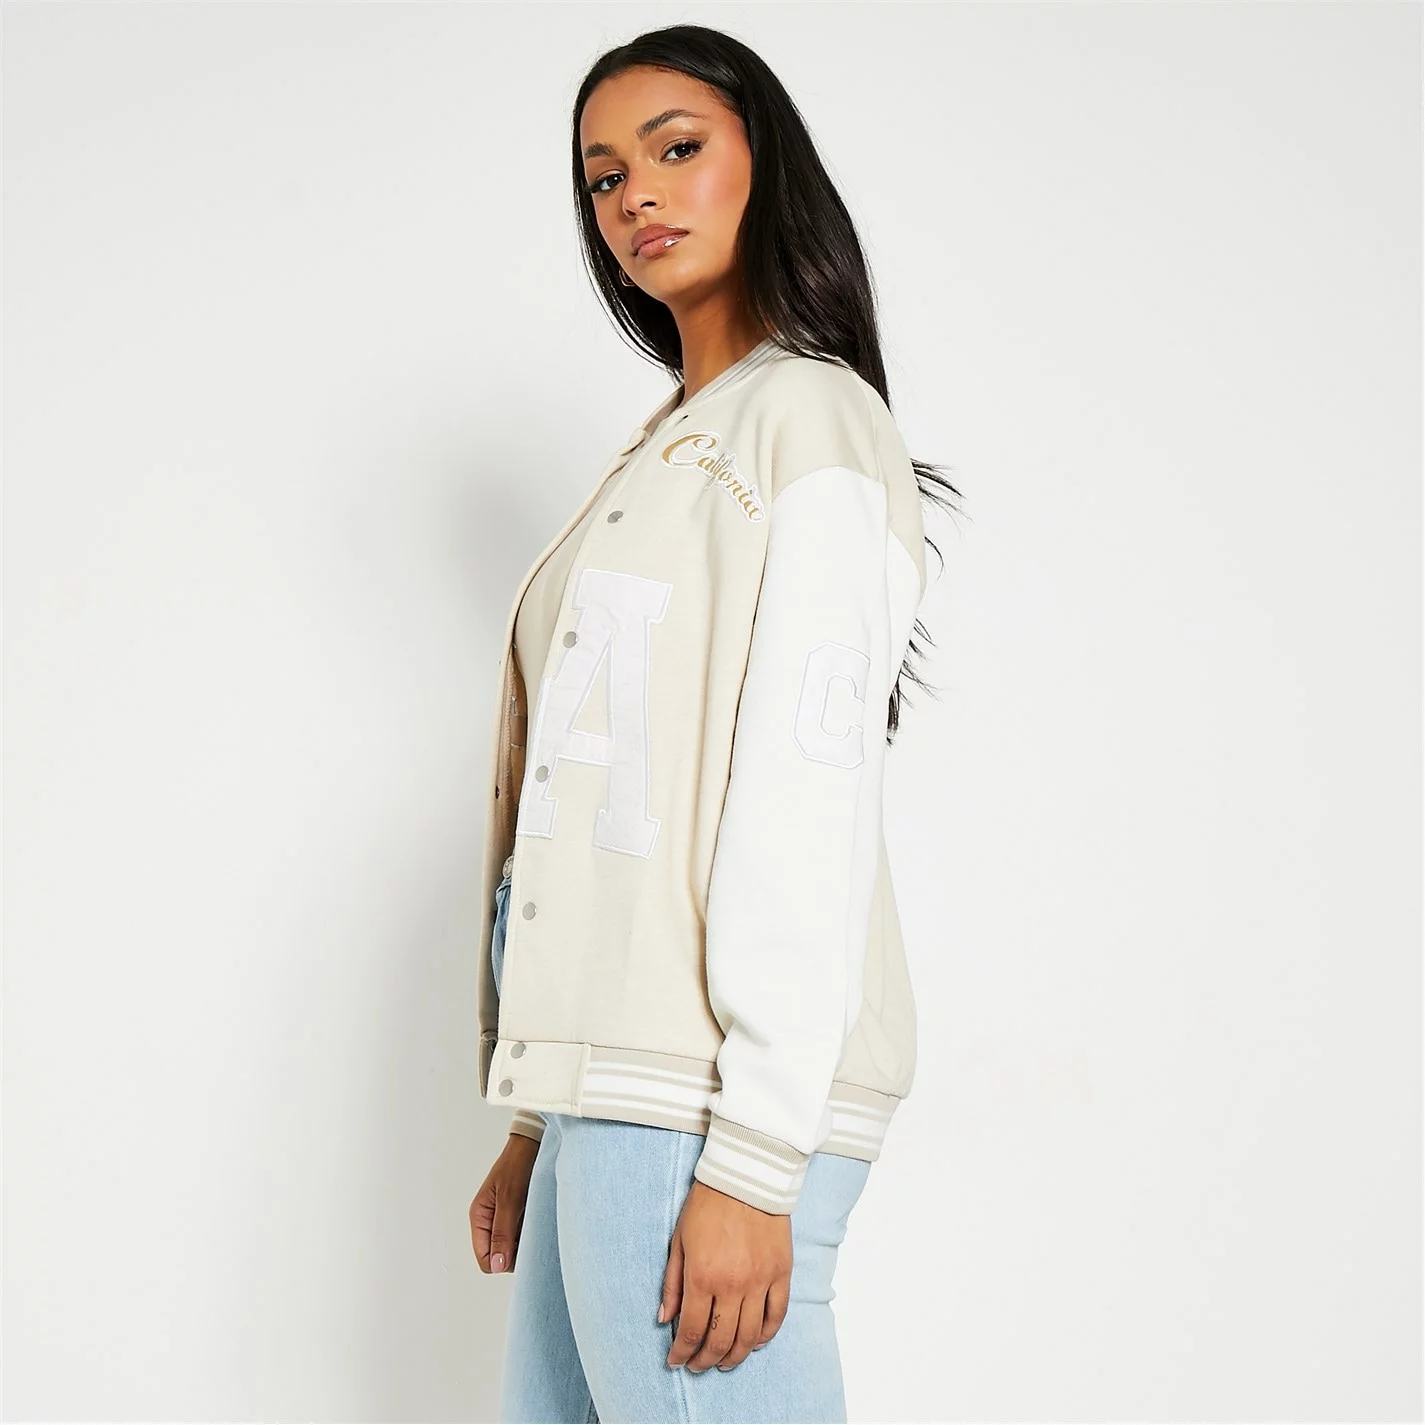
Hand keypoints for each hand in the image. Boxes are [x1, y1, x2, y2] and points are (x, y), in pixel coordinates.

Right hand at [470, 1133, 538, 1273]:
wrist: (533, 1144)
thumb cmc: (517, 1165)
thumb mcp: (509, 1199)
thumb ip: (502, 1233)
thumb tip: (497, 1266)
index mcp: (479, 1217)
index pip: (485, 1259)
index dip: (503, 1262)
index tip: (523, 1251)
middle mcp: (489, 1221)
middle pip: (499, 1257)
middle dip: (516, 1253)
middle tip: (533, 1235)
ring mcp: (503, 1219)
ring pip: (512, 1248)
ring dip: (525, 1242)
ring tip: (537, 1224)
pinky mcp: (517, 1215)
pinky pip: (521, 1236)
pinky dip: (531, 1233)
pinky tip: (540, 1220)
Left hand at [660, 1179, 792, 1371]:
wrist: (746, 1174)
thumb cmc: (707, 1203)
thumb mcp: (679, 1240)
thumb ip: (672, 1283)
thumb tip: (664, 1319)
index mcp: (702, 1275)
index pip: (691, 1330)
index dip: (682, 1352)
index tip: (676, 1361)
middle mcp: (733, 1284)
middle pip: (721, 1340)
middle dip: (706, 1360)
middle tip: (697, 1365)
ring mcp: (761, 1280)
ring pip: (750, 1336)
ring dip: (735, 1356)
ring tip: (723, 1362)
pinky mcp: (782, 1273)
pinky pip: (776, 1316)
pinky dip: (766, 1336)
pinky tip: (754, 1343)